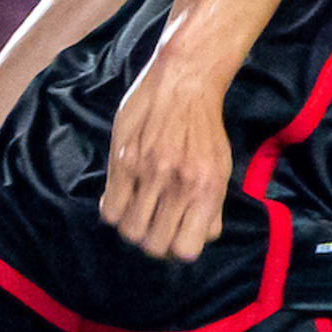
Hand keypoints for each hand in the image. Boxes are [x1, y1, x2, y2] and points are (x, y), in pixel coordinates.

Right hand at [101, 61, 233, 262]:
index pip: (185, 250)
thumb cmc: (204, 127)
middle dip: (152, 241)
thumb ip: (211, 206)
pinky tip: (122, 197)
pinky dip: (113, 210)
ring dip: (132, 226)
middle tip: (152, 224)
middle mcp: (178, 185)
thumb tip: (198, 238)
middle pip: (153, 245)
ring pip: (130, 231)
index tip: (173, 236)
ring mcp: (149, 174)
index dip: (176, 249)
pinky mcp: (124, 161)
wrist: (184, 81)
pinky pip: (110, 209)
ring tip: (137, 210)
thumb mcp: (221, 168)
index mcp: (207, 190)